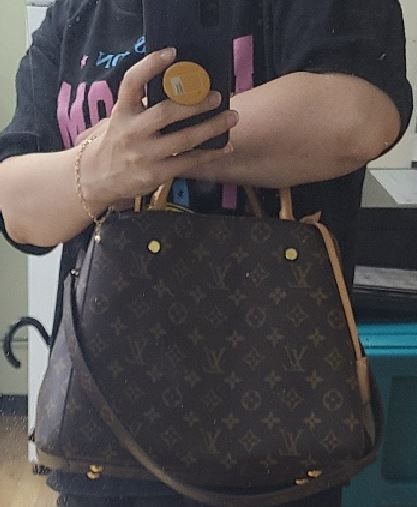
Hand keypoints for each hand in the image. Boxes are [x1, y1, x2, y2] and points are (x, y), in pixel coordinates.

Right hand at [82, 48, 237, 205]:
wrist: (98, 178)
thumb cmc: (116, 143)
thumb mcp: (120, 119)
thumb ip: (141, 105)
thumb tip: (178, 87)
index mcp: (123, 112)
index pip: (132, 82)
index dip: (150, 65)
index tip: (172, 53)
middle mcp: (133, 132)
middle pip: (167, 112)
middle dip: (195, 103)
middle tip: (217, 96)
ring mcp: (145, 154)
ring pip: (184, 139)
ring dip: (211, 127)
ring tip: (231, 118)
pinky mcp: (156, 173)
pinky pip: (189, 162)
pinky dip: (210, 154)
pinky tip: (225, 146)